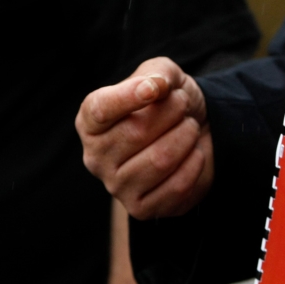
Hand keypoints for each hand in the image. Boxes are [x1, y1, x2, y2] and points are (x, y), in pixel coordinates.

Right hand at [76, 57, 212, 219]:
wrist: (195, 131)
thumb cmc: (169, 103)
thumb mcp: (162, 75)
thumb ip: (156, 74)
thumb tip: (153, 87)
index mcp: (90, 123)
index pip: (100, 110)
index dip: (129, 97)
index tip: (156, 88)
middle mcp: (95, 157)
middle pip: (135, 133)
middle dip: (171, 113)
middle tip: (182, 105)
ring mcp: (116, 187)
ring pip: (159, 160)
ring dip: (186, 137)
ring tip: (190, 128)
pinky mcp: (141, 209)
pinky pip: (175, 187)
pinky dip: (194, 164)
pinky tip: (195, 154)